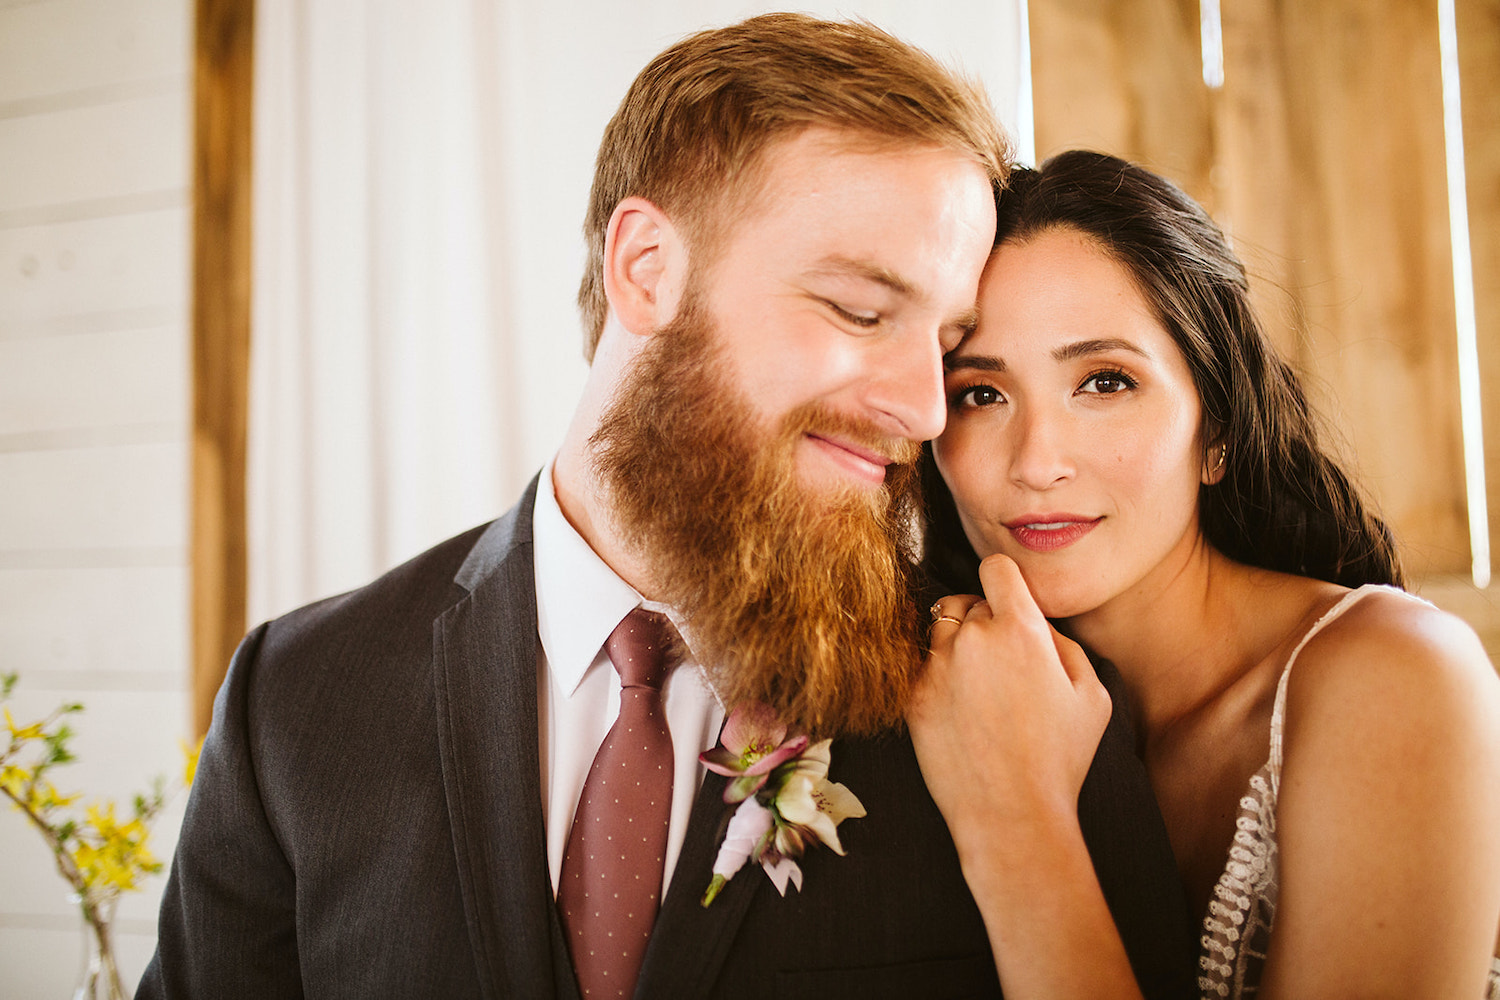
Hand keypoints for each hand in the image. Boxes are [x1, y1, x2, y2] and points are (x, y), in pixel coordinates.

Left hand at [909, 553, 1112, 846]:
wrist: (1011, 814)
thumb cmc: (1060, 758)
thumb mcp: (1092, 694)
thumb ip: (1064, 643)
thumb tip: (1037, 622)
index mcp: (1019, 629)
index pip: (996, 568)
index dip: (1005, 582)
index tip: (1009, 600)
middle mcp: (972, 638)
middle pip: (971, 601)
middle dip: (987, 622)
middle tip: (1006, 665)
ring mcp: (937, 666)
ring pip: (941, 630)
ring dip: (959, 645)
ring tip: (982, 687)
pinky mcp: (913, 695)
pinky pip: (924, 666)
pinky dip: (940, 677)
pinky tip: (963, 710)